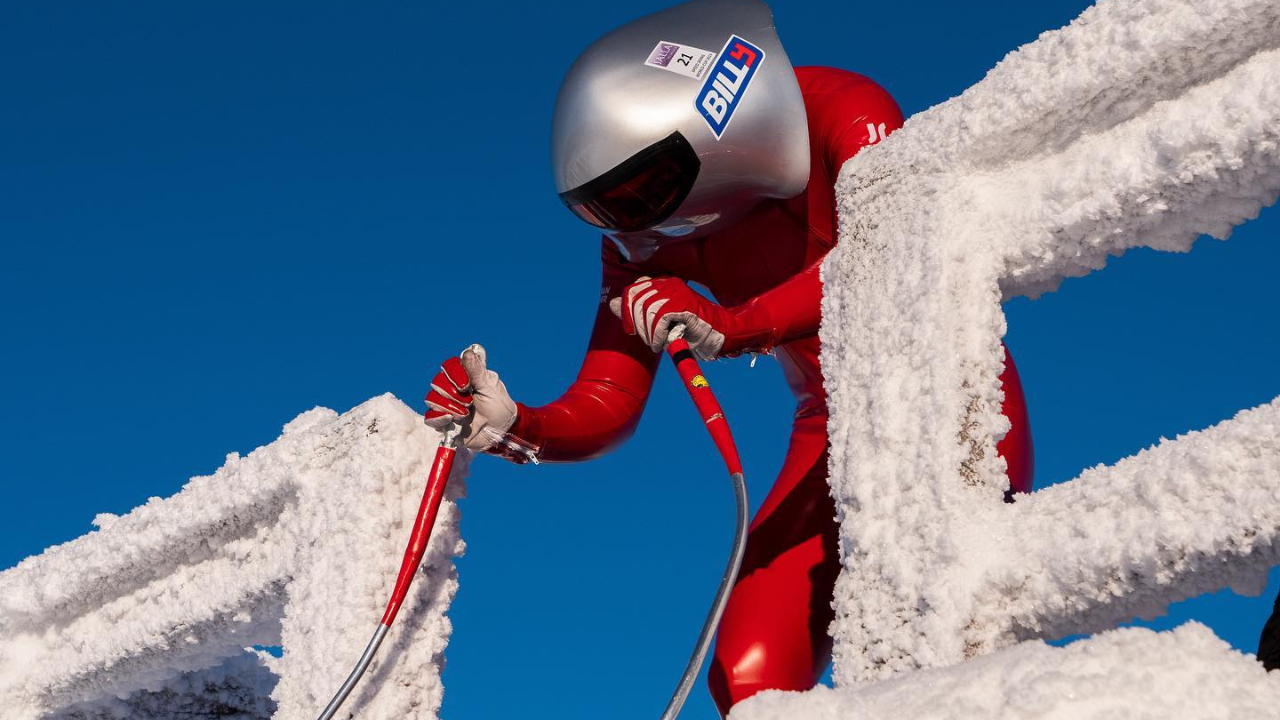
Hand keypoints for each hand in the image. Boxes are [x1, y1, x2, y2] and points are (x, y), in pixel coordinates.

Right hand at [424, 344, 517, 452]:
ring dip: (448, 406)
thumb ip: (477, 371)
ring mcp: (446, 405)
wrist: (501, 432)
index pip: (450, 366)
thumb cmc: (498, 406)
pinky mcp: (443, 422)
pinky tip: (451, 419)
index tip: (466, 385)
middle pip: (438, 382)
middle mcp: (452, 388)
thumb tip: (467, 352)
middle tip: (470, 402)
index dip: (454, 374)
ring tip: (465, 414)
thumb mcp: (490, 388)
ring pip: (432, 398)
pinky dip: (438, 418)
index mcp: (465, 376)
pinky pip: (430, 418)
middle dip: (453, 393)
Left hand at [609, 276, 733, 359]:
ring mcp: (676, 291)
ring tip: (657, 344)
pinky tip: (663, 343)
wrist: (719, 335)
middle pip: (636, 300)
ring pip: (647, 310)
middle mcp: (668, 283)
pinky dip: (658, 335)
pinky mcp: (683, 303)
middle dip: (638, 326)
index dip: (626, 311)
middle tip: (649, 340)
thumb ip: (636, 311)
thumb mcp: (658, 320)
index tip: (631, 330)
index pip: (632, 290)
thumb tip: (612, 303)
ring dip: (649, 333)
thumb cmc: (689, 329)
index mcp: (662, 283)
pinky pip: (660, 319)